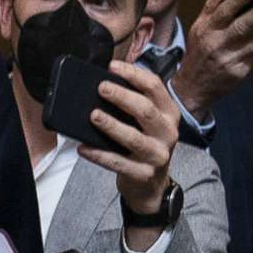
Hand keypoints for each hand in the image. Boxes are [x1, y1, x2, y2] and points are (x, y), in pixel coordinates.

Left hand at [80, 59, 179, 215]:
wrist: (151, 186)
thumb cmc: (145, 145)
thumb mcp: (148, 123)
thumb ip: (134, 104)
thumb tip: (104, 83)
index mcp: (169, 113)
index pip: (155, 87)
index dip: (134, 74)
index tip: (113, 66)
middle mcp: (168, 133)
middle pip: (146, 110)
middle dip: (123, 96)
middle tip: (102, 88)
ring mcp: (158, 155)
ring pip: (133, 138)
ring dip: (111, 125)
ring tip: (93, 115)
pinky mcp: (144, 174)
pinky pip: (119, 163)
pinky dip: (99, 155)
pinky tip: (83, 148)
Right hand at [172, 0, 252, 117]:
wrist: (192, 87)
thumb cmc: (198, 53)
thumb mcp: (198, 29)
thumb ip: (210, 7)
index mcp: (206, 30)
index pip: (222, 12)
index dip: (237, 0)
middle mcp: (217, 44)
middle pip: (240, 27)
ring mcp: (229, 59)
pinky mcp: (239, 72)